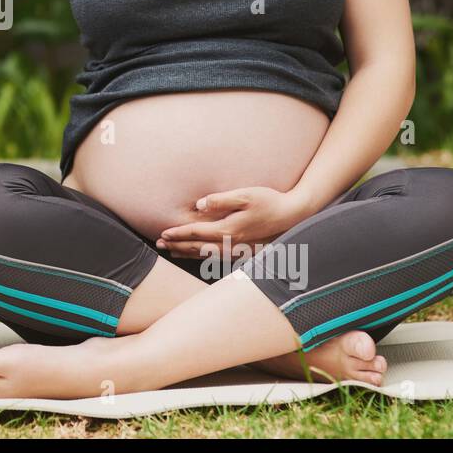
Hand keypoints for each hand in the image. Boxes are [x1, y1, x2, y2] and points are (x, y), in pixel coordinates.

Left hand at [156, 186, 308, 260]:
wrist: (293, 216)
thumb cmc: (269, 201)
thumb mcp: (245, 195)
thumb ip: (221, 200)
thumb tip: (199, 205)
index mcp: (228, 230)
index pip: (196, 233)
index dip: (178, 233)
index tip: (163, 233)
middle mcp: (231, 244)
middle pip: (198, 247)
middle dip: (177, 246)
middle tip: (159, 244)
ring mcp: (237, 250)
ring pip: (206, 255)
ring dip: (187, 253)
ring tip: (171, 251)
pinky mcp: (243, 251)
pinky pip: (217, 257)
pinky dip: (203, 257)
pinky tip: (197, 254)